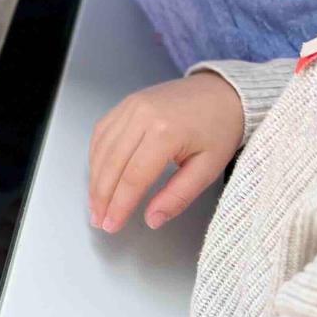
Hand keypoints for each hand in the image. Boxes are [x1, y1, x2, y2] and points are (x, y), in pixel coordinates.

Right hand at [88, 72, 243, 232]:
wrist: (222, 92)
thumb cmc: (219, 129)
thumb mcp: (208, 169)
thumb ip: (178, 196)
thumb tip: (152, 219)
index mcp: (165, 132)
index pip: (133, 177)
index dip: (119, 205)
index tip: (111, 225)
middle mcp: (142, 115)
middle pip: (112, 163)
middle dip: (101, 196)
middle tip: (98, 220)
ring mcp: (130, 105)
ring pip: (102, 148)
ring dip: (95, 178)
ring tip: (95, 204)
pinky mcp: (126, 102)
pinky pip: (102, 131)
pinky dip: (96, 155)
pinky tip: (98, 174)